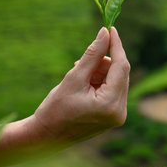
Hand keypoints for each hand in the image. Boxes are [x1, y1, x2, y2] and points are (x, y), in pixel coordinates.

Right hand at [30, 27, 129, 142]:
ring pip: (116, 80)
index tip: (110, 28)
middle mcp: (120, 112)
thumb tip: (105, 32)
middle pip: (120, 73)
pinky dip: (100, 82)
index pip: (121, 67)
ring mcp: (118, 116)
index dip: (116, 45)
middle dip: (104, 62)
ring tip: (78, 74)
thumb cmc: (55, 109)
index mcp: (111, 104)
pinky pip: (112, 90)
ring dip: (100, 72)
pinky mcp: (113, 116)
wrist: (45, 137)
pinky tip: (83, 83)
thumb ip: (92, 54)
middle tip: (81, 60)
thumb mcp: (74, 77)